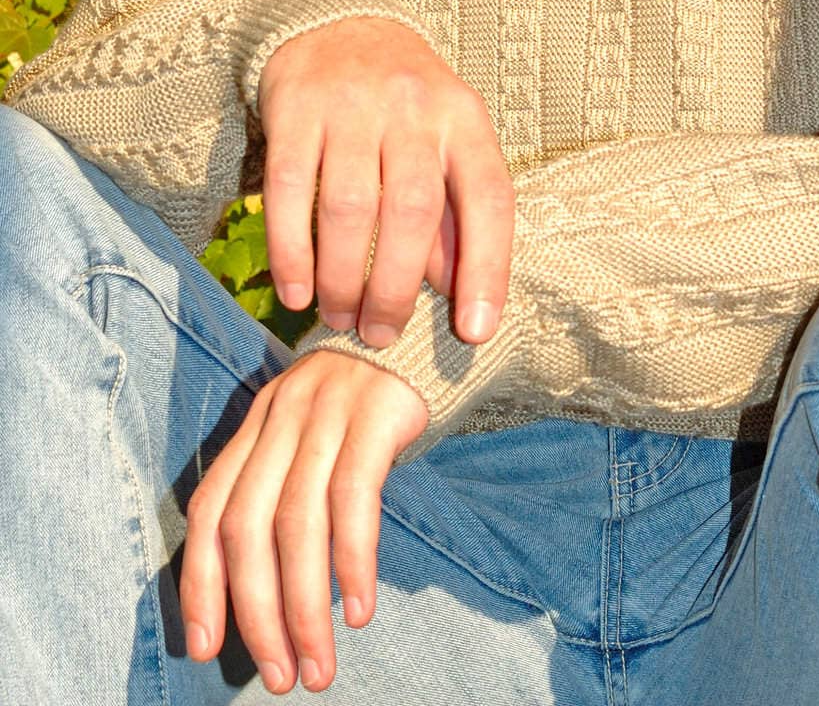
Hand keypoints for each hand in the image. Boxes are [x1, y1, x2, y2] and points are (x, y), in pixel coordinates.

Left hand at [180, 349, 428, 694]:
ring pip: (298, 521)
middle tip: (280, 676)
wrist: (429, 335)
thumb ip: (284, 487)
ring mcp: (329, 408)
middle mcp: (284, 412)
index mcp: (260, 420)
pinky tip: (359, 610)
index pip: (211, 506)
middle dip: (258, 612)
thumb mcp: (314, 433)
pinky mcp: (377, 411)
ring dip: (304, 607)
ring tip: (318, 665)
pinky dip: (352, 562)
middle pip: (249, 524)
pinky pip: (354, 498)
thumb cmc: (369, 406)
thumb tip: (261, 591)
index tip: (206, 646)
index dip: (201, 581)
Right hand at [256, 14, 514, 349]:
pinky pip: (290, 192)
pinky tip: (297, 293)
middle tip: (381, 335)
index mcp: (463, 118)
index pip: (488, 197)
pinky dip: (292, 252)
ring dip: (343, 279)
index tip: (475, 332)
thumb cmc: (403, 104)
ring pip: (349, 209)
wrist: (335, 24)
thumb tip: (454, 295)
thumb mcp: (445, 140)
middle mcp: (413, 108)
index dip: (487, 269)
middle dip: (397, 289)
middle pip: (413, 211)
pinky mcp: (294, 109)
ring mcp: (351, 105)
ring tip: (341, 318)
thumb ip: (454, 212)